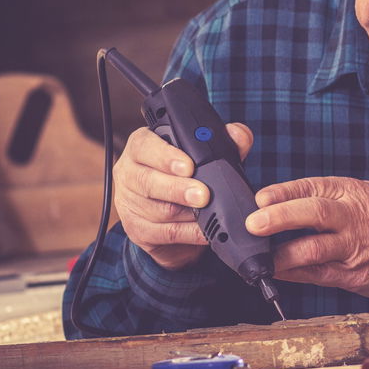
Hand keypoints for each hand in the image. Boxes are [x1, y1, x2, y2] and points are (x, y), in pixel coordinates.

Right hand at [112, 122, 252, 269]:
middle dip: (178, 189)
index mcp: (142, 148)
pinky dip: (188, 233)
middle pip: (148, 181)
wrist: (172, 213)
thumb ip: (224, 142)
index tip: (189, 165)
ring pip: (157, 210)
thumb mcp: (204, 155)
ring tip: (207, 212)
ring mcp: (129, 204)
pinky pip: (163, 233)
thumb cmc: (188, 176)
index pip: (144, 146)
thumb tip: (238, 134)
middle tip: (203, 194)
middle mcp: (130, 174)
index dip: (165, 156)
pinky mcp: (137, 231)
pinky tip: (204, 231)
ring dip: (186, 214)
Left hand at [245, 177, 368, 302]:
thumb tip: (295, 202)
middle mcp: (352, 216)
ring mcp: (354, 246)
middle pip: (311, 212)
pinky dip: (296, 274)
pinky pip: (319, 274)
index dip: (282, 192)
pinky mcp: (355, 273)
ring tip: (260, 259)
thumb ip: (336, 198)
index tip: (259, 198)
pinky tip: (278, 273)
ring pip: (313, 248)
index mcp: (353, 192)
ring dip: (283, 254)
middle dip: (279, 217)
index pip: (311, 187)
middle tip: (254, 223)